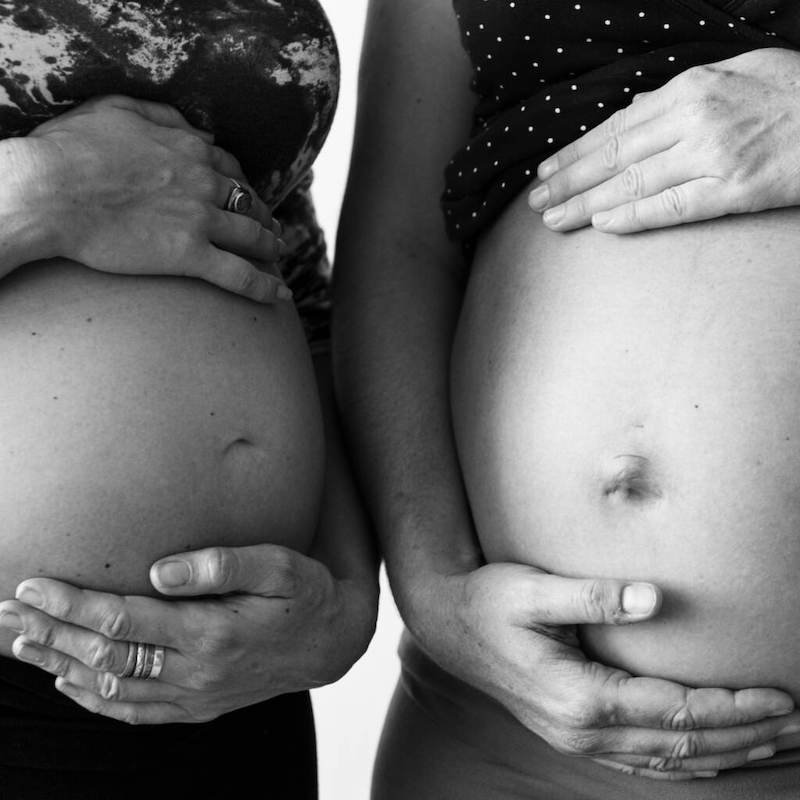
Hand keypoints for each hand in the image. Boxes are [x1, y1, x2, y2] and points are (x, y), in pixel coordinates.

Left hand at [0, 544, 376, 723]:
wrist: (333, 643)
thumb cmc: (306, 594)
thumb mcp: (279, 566)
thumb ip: (222, 564)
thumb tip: (160, 569)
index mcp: (210, 633)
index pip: (122, 621)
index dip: (71, 604)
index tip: (32, 584)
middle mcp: (195, 671)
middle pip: (103, 657)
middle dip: (51, 632)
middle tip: (7, 613)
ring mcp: (194, 695)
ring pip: (108, 688)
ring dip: (59, 665)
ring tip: (21, 645)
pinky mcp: (197, 707)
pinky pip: (133, 711)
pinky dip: (92, 700)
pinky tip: (67, 685)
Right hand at [27, 95, 289, 301]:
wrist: (50, 191)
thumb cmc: (70, 149)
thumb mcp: (116, 110)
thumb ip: (162, 115)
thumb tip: (196, 128)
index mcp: (189, 148)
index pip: (231, 168)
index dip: (243, 184)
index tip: (246, 196)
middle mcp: (204, 182)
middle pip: (249, 202)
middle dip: (265, 216)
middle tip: (273, 229)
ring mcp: (201, 220)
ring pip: (253, 237)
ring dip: (271, 246)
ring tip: (279, 255)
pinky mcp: (190, 255)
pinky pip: (240, 275)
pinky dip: (265, 286)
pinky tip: (281, 294)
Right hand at [404, 563, 798, 779]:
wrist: (447, 624)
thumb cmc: (488, 602)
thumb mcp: (533, 590)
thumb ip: (592, 596)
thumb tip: (651, 598)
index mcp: (578, 697)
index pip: (675, 711)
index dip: (733, 707)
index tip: (781, 696)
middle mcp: (582, 730)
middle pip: (682, 744)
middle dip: (747, 735)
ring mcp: (578, 739)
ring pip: (669, 761)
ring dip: (727, 753)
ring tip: (777, 743)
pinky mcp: (574, 734)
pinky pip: (645, 761)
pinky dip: (689, 761)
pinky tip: (712, 755)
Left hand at [528, 48, 799, 233]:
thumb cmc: (793, 94)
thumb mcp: (737, 72)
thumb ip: (683, 92)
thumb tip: (635, 107)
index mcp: (691, 89)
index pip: (616, 127)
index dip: (576, 152)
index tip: (547, 171)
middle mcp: (694, 120)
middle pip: (614, 156)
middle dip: (568, 181)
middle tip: (537, 201)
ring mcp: (712, 155)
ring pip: (632, 183)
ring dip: (587, 203)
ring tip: (554, 219)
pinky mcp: (732, 189)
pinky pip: (670, 206)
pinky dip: (632, 215)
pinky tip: (602, 224)